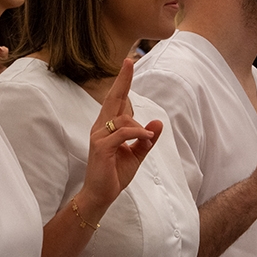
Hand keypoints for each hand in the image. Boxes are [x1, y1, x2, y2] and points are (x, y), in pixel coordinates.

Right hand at [78, 60, 161, 215]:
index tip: (128, 64)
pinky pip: (122, 132)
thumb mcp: (136, 155)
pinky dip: (138, 133)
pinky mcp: (101, 147)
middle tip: (130, 61)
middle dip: (122, 80)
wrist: (100, 196)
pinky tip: (146, 139)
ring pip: (123, 118)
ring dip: (141, 128)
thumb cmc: (114, 175)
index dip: (122, 82)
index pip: (116, 100)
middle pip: (113, 98)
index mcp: (107, 127)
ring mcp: (99, 136)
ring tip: (148, 141)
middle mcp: (100, 127)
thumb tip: (157, 122)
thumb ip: (146, 139)